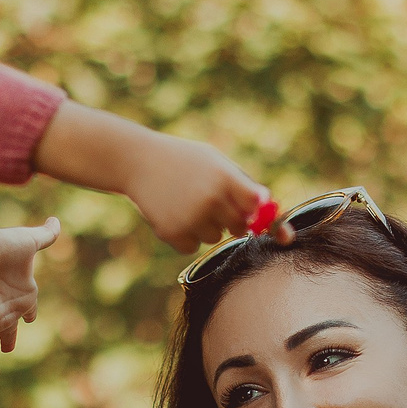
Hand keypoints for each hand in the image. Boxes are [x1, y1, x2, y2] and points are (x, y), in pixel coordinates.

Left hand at [0, 216, 57, 381]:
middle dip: (8, 340)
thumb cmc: (3, 247)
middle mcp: (7, 310)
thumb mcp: (30, 242)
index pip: (27, 310)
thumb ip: (46, 235)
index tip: (28, 320)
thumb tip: (57, 221)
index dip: (28, 315)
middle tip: (9, 349)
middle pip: (8, 331)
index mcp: (22, 294)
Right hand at [122, 131, 266, 251]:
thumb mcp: (215, 161)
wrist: (138, 162)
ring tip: (186, 204)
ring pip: (215, 238)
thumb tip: (269, 209)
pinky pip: (192, 247)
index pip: (256, 207)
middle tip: (211, 203)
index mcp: (225, 178)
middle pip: (239, 227)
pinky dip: (186, 237)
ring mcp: (192, 218)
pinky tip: (173, 215)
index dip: (254, 212)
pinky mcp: (173, 233)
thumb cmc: (183, 160)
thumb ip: (241, 184)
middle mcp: (211, 199)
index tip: (248, 211)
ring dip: (206, 228)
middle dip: (231, 221)